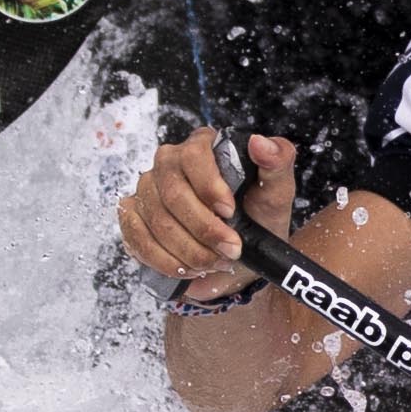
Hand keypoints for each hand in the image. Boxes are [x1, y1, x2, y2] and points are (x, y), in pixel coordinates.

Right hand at [119, 129, 294, 285]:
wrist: (240, 257)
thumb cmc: (258, 218)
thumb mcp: (276, 193)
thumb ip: (277, 163)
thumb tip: (259, 143)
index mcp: (202, 147)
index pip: (192, 156)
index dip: (208, 186)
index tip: (230, 212)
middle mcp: (168, 163)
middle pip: (172, 194)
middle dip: (204, 229)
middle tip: (232, 250)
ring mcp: (147, 190)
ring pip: (157, 222)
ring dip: (190, 251)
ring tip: (216, 262)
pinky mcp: (133, 218)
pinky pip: (138, 240)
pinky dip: (167, 262)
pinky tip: (190, 268)